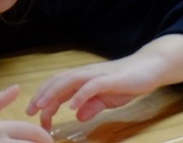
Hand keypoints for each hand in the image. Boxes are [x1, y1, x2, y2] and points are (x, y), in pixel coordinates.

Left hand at [26, 34, 182, 129]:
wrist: (152, 66)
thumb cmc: (129, 81)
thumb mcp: (108, 98)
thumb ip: (93, 106)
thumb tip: (78, 116)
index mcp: (85, 78)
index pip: (58, 85)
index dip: (44, 98)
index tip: (35, 116)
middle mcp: (88, 73)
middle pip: (59, 80)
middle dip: (42, 95)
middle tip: (30, 112)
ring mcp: (99, 74)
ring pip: (71, 80)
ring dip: (55, 93)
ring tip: (43, 107)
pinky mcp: (112, 78)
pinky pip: (92, 85)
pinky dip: (81, 94)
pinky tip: (73, 106)